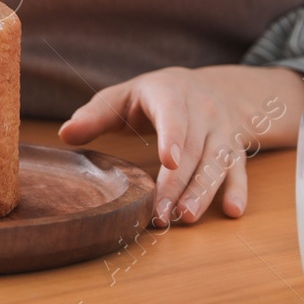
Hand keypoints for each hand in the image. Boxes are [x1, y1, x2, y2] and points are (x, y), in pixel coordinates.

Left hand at [57, 65, 303, 226]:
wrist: (207, 86)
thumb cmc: (153, 96)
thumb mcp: (122, 97)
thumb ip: (95, 115)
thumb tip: (64, 134)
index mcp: (171, 93)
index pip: (173, 114)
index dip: (172, 136)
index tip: (168, 160)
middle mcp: (203, 111)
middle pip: (192, 149)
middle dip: (176, 184)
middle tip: (160, 214)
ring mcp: (222, 131)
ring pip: (216, 163)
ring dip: (203, 192)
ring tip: (186, 217)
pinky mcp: (235, 149)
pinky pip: (239, 170)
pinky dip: (238, 190)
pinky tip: (232, 211)